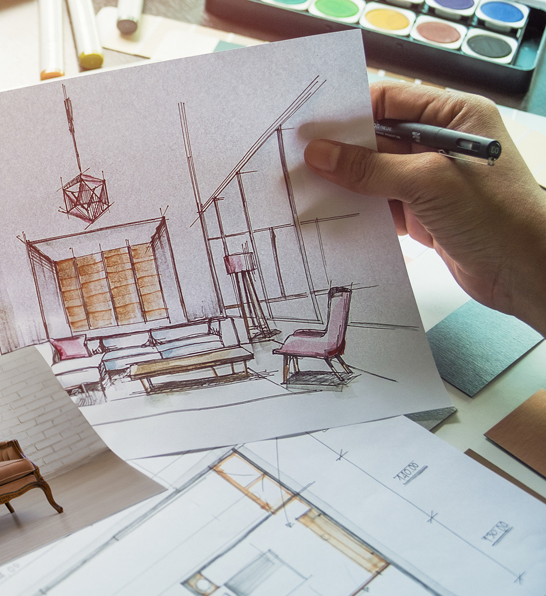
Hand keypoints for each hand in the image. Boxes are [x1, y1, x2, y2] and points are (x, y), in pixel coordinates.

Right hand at [304, 80, 545, 334]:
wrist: (526, 273)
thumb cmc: (497, 216)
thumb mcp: (429, 182)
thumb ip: (370, 168)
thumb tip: (319, 154)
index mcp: (454, 116)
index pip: (390, 100)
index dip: (348, 112)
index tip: (309, 125)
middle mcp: (440, 142)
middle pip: (376, 137)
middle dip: (339, 149)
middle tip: (295, 157)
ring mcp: (430, 178)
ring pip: (373, 172)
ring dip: (343, 181)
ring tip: (302, 185)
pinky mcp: (421, 212)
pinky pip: (378, 202)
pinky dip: (355, 207)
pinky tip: (327, 211)